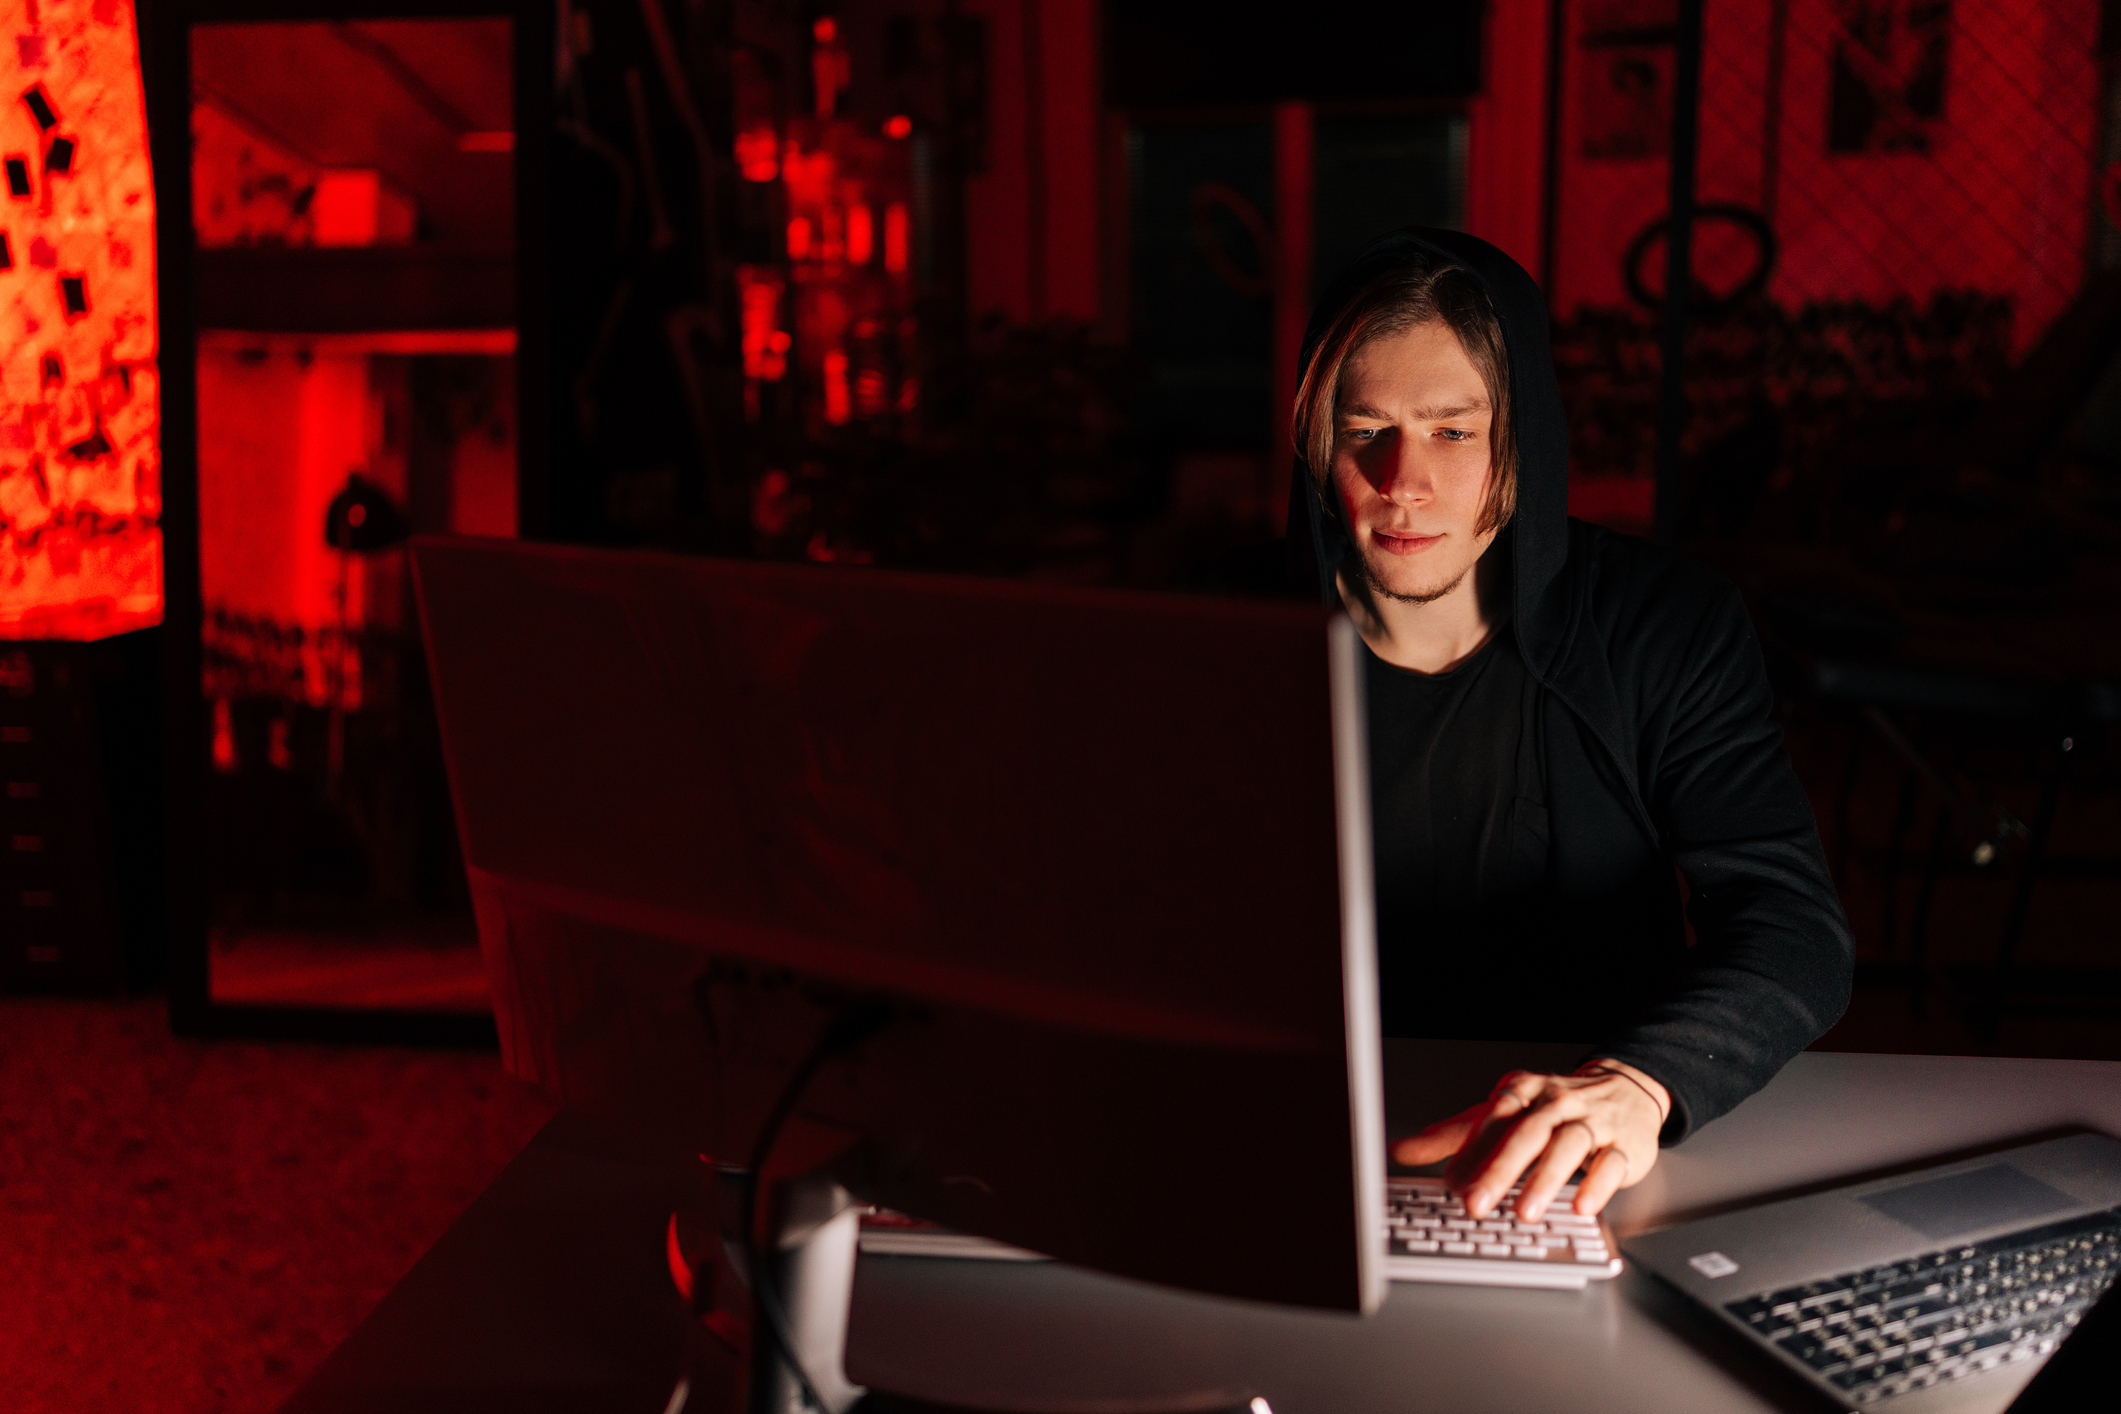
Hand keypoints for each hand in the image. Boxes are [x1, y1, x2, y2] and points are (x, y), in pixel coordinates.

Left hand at [1390, 1060, 1668, 1221]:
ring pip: (1568, 1146)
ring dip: (1546, 1180)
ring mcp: (1592, 1123)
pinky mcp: (1624, 1146)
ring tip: (1524, 1211)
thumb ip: (1455, 1135)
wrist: (1626, 1087)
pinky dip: (1598, 1185)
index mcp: (1521, 1092)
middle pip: (1526, 1134)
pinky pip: (1611, 1164)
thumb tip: (1402, 1150)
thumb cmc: (1554, 1106)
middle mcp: (1555, 1104)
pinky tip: (1583, 1207)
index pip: (1493, 1119)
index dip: (1471, 1152)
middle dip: (1500, 1169)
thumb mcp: (1503, 1112)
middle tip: (1477, 1204)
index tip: (1451, 1184)